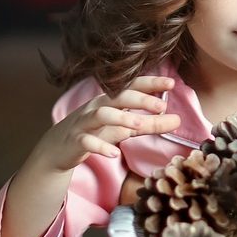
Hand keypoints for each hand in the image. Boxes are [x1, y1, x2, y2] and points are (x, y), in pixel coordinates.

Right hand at [32, 76, 180, 172]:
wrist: (59, 148)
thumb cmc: (96, 132)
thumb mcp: (126, 128)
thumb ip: (151, 124)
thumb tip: (178, 119)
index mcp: (111, 101)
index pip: (132, 86)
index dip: (150, 83)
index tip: (171, 82)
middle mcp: (97, 107)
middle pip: (118, 96)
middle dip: (139, 99)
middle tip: (160, 105)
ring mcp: (85, 123)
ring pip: (101, 114)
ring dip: (121, 117)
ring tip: (139, 124)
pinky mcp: (75, 141)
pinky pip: (86, 141)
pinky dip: (100, 146)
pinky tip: (114, 154)